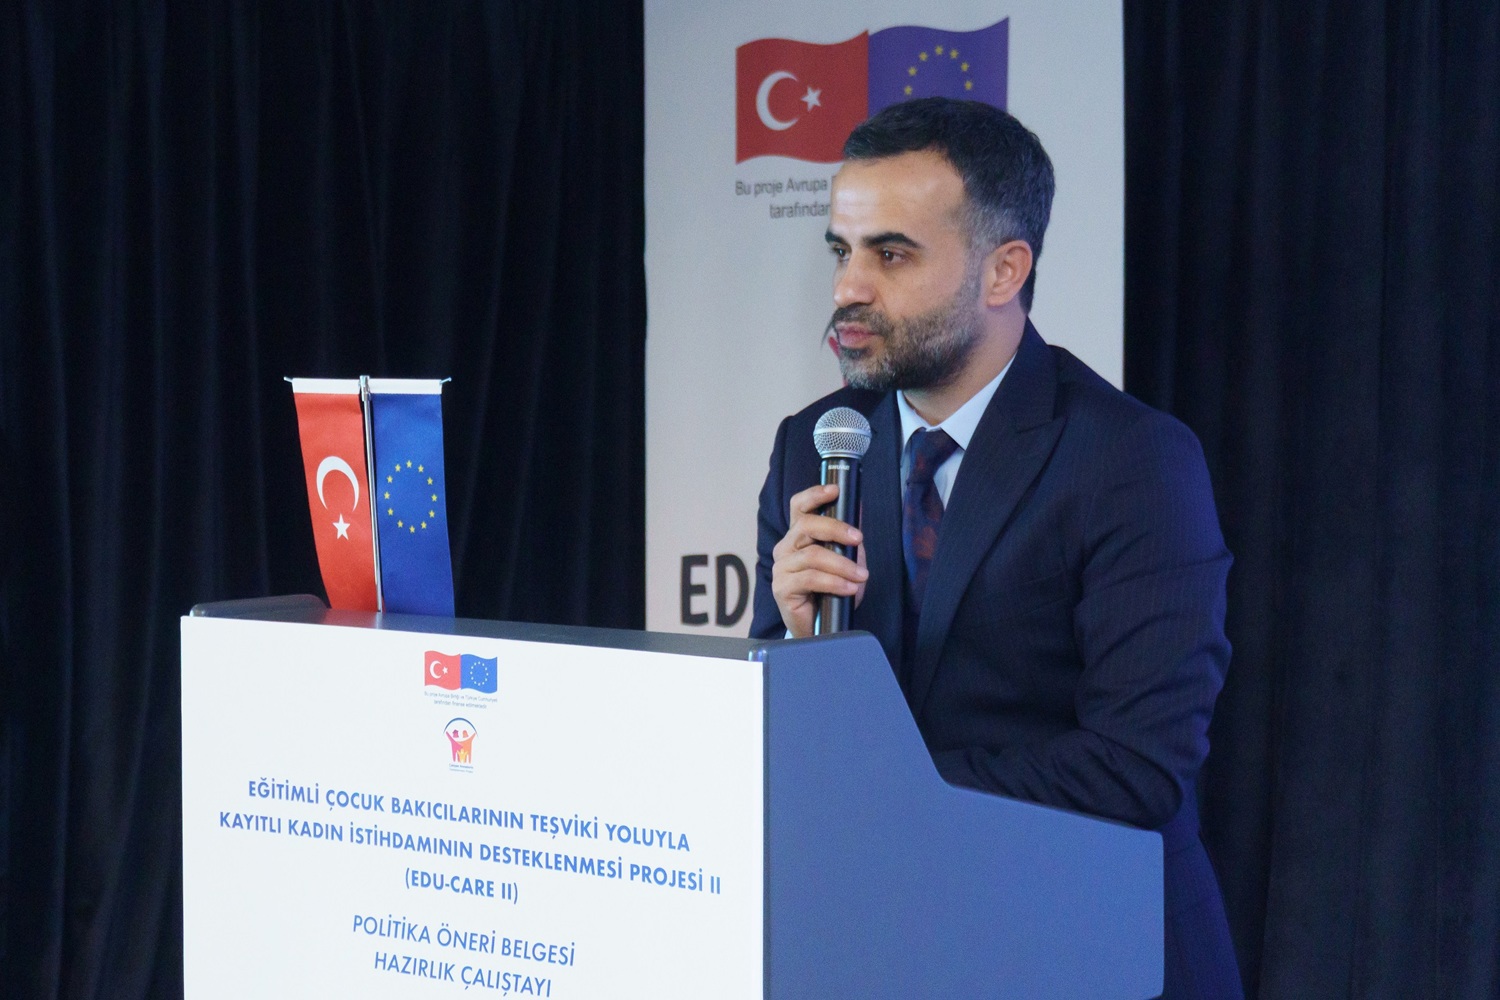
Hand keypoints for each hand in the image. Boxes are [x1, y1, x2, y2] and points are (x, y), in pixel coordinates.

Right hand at [770, 483, 868, 637]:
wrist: (820, 630)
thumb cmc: (832, 594)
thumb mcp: (847, 562)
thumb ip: (849, 542)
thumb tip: (859, 515)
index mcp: (798, 537)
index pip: (798, 508)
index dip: (814, 495)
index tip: (835, 490)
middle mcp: (786, 548)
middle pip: (805, 526)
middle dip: (835, 529)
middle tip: (858, 539)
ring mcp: (782, 568)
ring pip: (812, 555)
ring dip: (842, 564)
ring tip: (861, 576)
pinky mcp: (782, 588)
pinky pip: (810, 579)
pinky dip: (834, 582)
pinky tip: (849, 589)